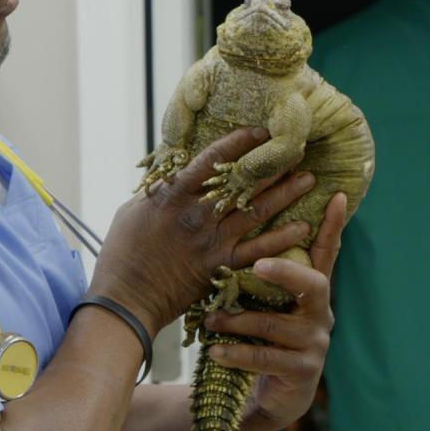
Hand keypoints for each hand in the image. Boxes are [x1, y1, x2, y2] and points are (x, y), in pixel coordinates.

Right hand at [89, 128, 317, 337]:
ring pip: (257, 211)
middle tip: (297, 149)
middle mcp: (198, 214)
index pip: (213, 159)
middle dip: (271, 164)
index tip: (261, 130)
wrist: (126, 300)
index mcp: (174, 195)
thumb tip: (173, 172)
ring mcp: (212, 241)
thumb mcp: (131, 210)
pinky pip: (258, 250)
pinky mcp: (220, 266)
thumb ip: (158, 191)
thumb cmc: (121, 254)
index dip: (240, 142)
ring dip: (285, 194)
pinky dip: (282, 238)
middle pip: (243, 182)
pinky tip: (303, 227)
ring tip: (308, 179)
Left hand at [200, 192, 344, 430]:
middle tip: (257, 265)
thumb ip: (259, 274)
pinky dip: (237, 353)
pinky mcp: (303, 371)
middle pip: (314, 284)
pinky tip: (215, 351)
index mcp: (311, 290)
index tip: (337, 194)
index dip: (333, 224)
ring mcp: (315, 343)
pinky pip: (266, 358)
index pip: (326, 251)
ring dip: (239, 320)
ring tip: (211, 316)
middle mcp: (320, 312)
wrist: (271, 395)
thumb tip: (233, 226)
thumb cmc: (261, 336)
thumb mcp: (263, 302)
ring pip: (276, 324)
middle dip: (286, 272)